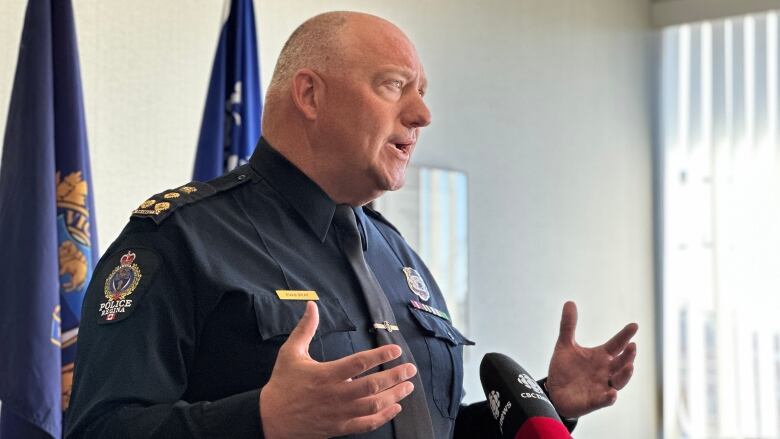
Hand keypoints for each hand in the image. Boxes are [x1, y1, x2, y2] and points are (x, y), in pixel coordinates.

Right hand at [259, 301, 416, 438]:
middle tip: (410, 368)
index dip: (380, 356)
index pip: (359, 363)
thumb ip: (305, 329)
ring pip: (373, 405)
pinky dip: (384, 417)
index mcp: (326, 375)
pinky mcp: (339, 428)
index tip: (395, 349)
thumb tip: (312, 306)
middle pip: (373, 385)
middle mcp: (336, 395)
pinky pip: (367, 424)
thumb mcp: (290, 353)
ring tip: (408, 386)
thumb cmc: (282, 384)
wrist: (270, 419)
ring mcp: (339, 414)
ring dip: (394, 395)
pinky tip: (395, 408)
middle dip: (395, 376)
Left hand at [546, 301, 637, 417]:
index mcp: (601, 356)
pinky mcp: (594, 401)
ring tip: (629, 366)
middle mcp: (605, 371)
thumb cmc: (565, 369)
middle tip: (633, 346)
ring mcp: (601, 386)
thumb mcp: (565, 345)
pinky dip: (609, 397)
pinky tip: (612, 393)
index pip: (616, 344)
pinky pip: (604, 400)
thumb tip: (569, 302)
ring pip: (619, 381)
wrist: (554, 392)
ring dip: (625, 375)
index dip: (625, 335)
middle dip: (629, 355)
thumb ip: (568, 325)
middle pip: (621, 363)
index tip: (634, 325)